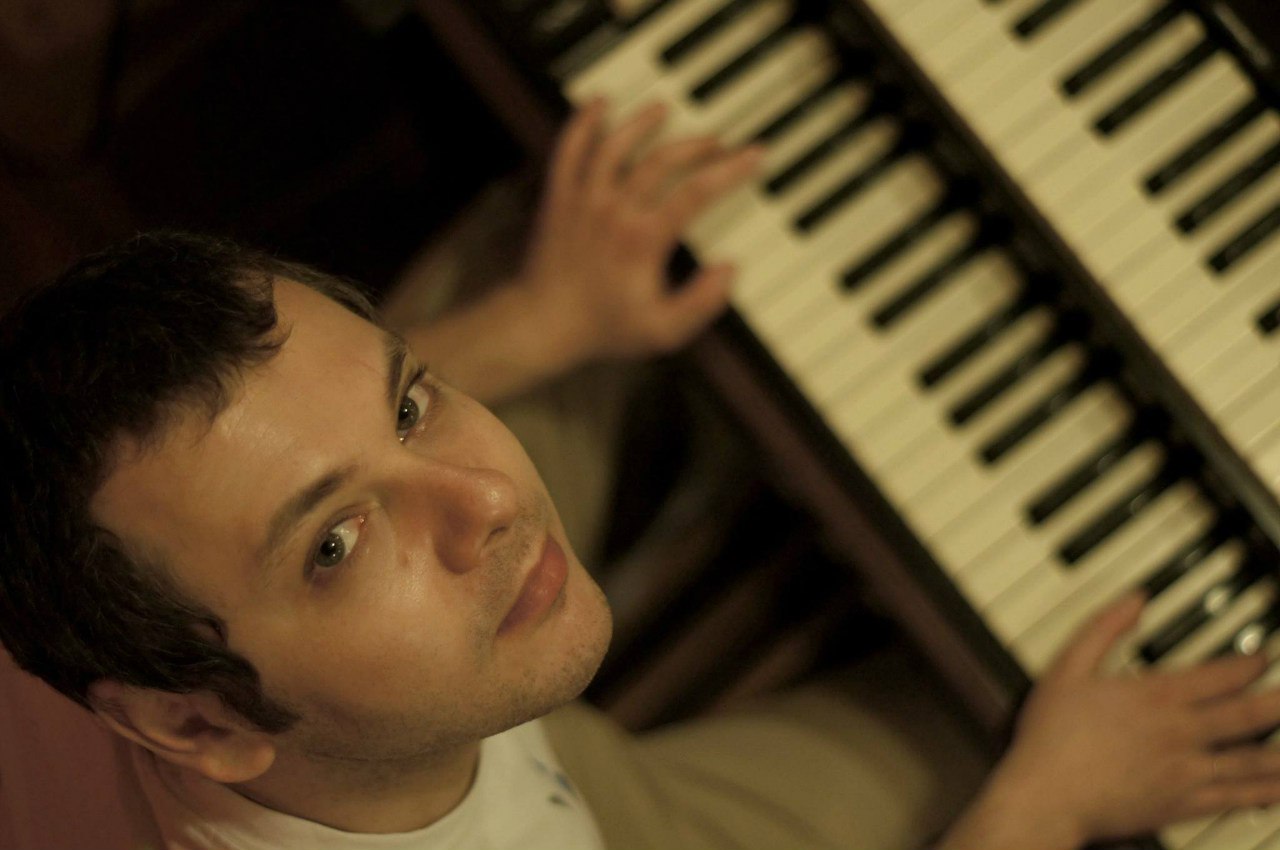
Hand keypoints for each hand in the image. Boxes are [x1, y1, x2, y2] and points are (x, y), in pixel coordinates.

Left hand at [515, 98, 761, 363]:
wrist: (542, 325)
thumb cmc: (603, 328)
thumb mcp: (664, 331)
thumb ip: (703, 302)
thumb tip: (729, 270)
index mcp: (643, 239)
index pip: (697, 192)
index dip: (730, 170)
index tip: (752, 155)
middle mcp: (614, 211)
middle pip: (662, 160)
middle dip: (697, 145)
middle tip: (718, 141)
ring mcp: (584, 200)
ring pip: (616, 145)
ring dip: (642, 122)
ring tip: (662, 109)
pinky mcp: (559, 198)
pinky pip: (569, 150)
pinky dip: (583, 123)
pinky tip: (598, 105)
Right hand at [943, 593, 1279, 849]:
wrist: (1045, 795)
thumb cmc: (1049, 736)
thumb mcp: (1066, 668)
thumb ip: (1103, 628)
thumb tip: (1135, 598)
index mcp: (1155, 695)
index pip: (1220, 674)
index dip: (1249, 663)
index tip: (1262, 657)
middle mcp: (1180, 731)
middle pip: (1249, 714)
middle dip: (1279, 701)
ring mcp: (1187, 770)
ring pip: (1253, 758)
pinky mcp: (1184, 804)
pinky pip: (1237, 798)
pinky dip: (1266, 792)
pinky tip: (1279, 789)